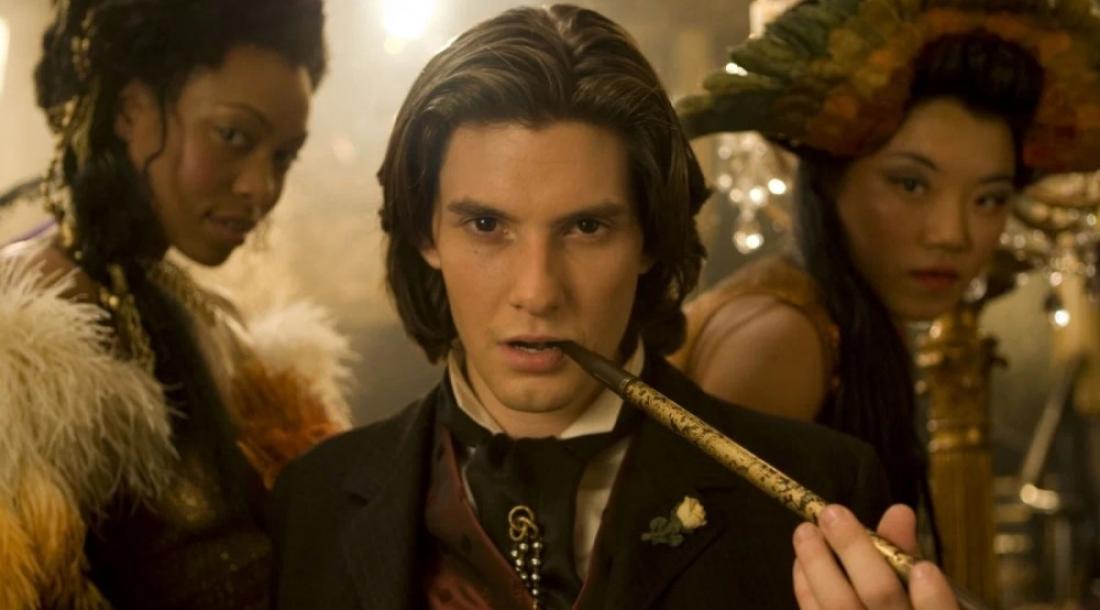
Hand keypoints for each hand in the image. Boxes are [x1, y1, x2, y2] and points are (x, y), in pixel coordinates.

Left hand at [792, 504, 957, 609]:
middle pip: (880, 596)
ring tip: (805, 530)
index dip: (933, 601)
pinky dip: (805, 587)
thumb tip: (899, 511)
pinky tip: (800, 562)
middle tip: (832, 513)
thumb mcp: (920, 587)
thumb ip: (908, 552)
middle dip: (856, 552)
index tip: (924, 568)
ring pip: (840, 605)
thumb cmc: (903, 604)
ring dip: (819, 564)